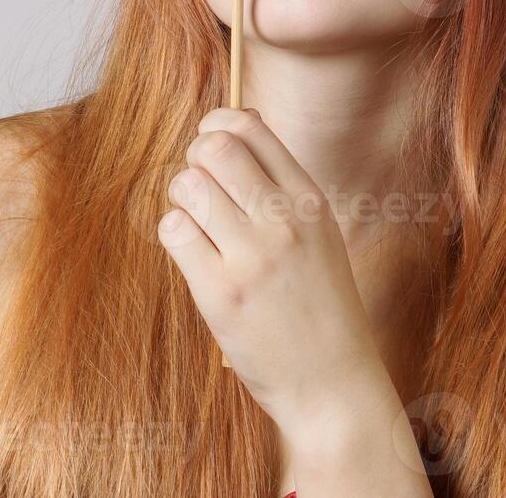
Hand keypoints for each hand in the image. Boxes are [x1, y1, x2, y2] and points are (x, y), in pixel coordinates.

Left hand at [158, 107, 384, 445]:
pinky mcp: (220, 293)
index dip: (217, 126)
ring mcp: (251, 257)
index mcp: (309, 199)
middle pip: (212, 147)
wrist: (332, 384)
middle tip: (201, 189)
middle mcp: (283, 220)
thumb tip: (238, 120)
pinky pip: (173, 231)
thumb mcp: (318, 232)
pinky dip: (174, 234)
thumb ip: (281, 182)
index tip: (211, 149)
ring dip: (181, 199)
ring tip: (199, 225)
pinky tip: (193, 253)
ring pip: (186, 185)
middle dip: (194, 160)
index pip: (249, 126)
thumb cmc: (319, 304)